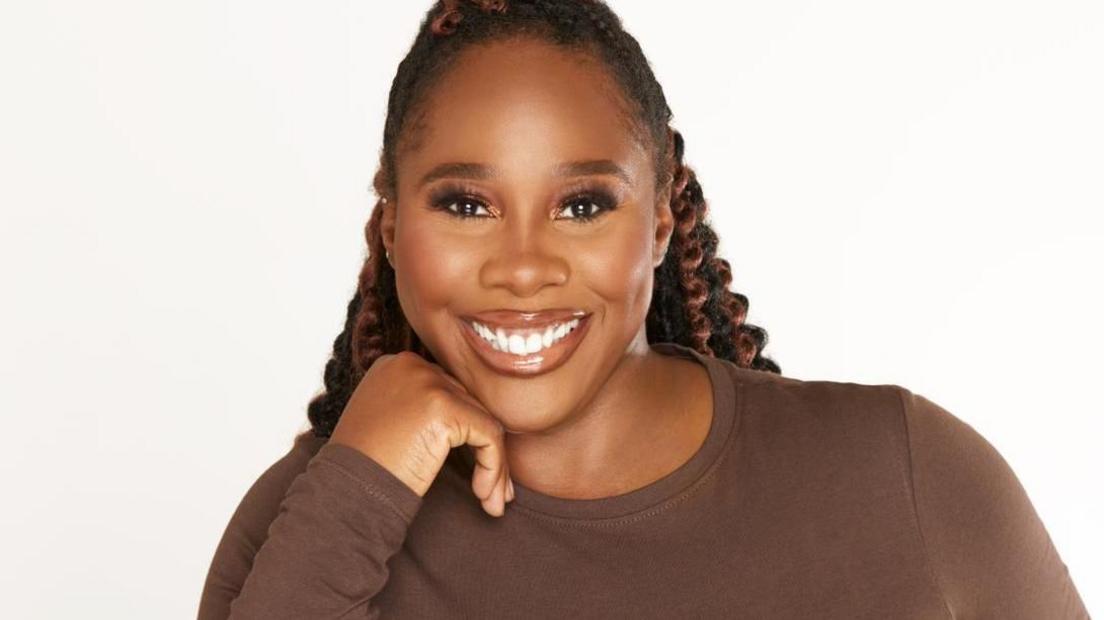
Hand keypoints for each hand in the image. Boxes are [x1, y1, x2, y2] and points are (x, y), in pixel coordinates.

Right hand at [330, 351, 513, 516]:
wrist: (344, 493)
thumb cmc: (361, 470)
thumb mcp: (387, 424)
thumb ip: (419, 410)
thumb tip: (468, 422)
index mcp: (394, 366)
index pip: (448, 392)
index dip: (465, 432)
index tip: (474, 467)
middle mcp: (411, 365)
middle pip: (468, 404)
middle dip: (484, 450)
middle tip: (493, 489)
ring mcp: (427, 383)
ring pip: (483, 422)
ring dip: (493, 465)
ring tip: (492, 501)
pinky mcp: (444, 407)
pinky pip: (489, 435)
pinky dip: (494, 467)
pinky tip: (484, 496)